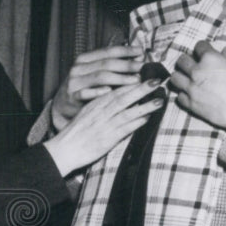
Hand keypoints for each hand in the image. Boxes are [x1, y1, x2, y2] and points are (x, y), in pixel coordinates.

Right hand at [43, 78, 163, 175]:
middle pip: (124, 97)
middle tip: (156, 80)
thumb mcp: (86, 113)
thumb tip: (116, 99)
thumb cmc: (75, 132)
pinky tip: (148, 118)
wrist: (65, 149)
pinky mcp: (108, 138)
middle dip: (141, 88)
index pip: (115, 90)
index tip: (144, 76)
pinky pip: (126, 128)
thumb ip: (100, 106)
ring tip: (160, 100)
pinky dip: (137, 122)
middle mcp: (101, 112)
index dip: (130, 82)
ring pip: (128, 112)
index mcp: (95, 104)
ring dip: (145, 105)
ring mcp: (105, 125)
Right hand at [51, 45, 143, 131]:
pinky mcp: (71, 97)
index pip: (108, 51)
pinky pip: (86, 93)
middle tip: (143, 67)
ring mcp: (74, 82)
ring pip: (100, 77)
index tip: (141, 52)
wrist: (63, 105)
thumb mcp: (95, 73)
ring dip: (120, 78)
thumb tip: (139, 59)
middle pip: (106, 63)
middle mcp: (78, 68)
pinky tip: (110, 91)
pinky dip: (98, 91)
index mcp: (85, 59)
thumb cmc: (84, 88)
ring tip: (136, 81)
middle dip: (127, 65)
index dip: (125, 51)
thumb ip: (113, 66)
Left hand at [171, 40, 225, 133]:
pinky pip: (179, 96)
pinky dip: (184, 94)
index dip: (203, 48)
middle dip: (188, 61)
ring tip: (189, 80)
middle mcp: (197, 72)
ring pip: (174, 78)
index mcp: (210, 58)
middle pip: (181, 60)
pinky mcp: (191, 104)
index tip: (206, 52)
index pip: (198, 46)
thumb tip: (225, 51)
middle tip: (194, 65)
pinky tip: (192, 95)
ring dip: (181, 77)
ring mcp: (192, 88)